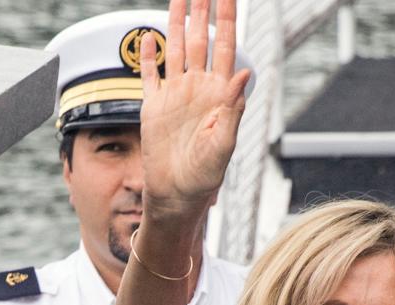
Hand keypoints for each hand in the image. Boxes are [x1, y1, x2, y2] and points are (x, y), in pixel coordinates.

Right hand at [138, 0, 251, 222]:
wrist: (177, 195)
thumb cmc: (206, 177)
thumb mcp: (225, 143)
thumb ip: (233, 107)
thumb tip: (246, 71)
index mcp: (218, 94)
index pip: (225, 46)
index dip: (227, 19)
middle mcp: (198, 88)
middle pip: (200, 39)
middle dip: (203, 11)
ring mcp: (175, 95)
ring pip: (176, 48)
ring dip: (177, 22)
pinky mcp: (154, 106)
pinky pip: (150, 74)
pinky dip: (148, 55)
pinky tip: (148, 35)